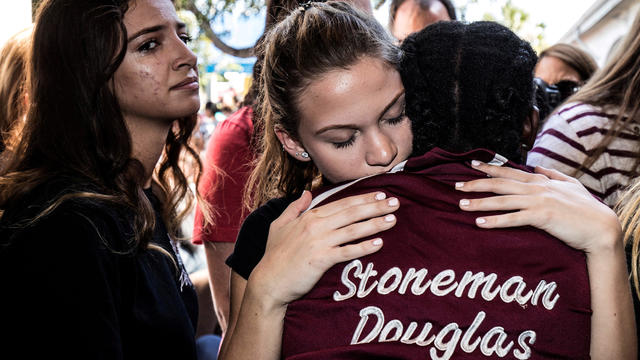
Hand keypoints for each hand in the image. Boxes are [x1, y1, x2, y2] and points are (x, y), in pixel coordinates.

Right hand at [249, 190, 398, 307]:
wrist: (268, 282)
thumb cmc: (273, 255)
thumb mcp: (279, 225)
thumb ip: (294, 208)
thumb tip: (305, 193)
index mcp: (309, 216)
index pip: (342, 204)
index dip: (363, 198)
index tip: (380, 194)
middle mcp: (316, 226)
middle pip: (352, 213)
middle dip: (375, 207)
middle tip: (396, 203)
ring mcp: (319, 242)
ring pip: (353, 230)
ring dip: (374, 224)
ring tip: (392, 220)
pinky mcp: (321, 260)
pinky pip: (347, 252)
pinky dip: (364, 247)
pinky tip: (379, 244)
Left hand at [455, 161, 621, 252]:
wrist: (602, 228)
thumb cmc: (586, 209)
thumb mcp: (570, 185)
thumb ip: (552, 175)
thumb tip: (537, 167)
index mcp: (541, 181)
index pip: (509, 172)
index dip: (489, 169)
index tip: (471, 165)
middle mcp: (537, 188)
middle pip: (500, 184)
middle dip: (476, 184)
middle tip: (456, 185)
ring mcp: (539, 202)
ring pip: (502, 201)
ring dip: (480, 202)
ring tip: (461, 204)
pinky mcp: (542, 217)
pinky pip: (513, 219)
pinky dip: (495, 220)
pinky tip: (480, 223)